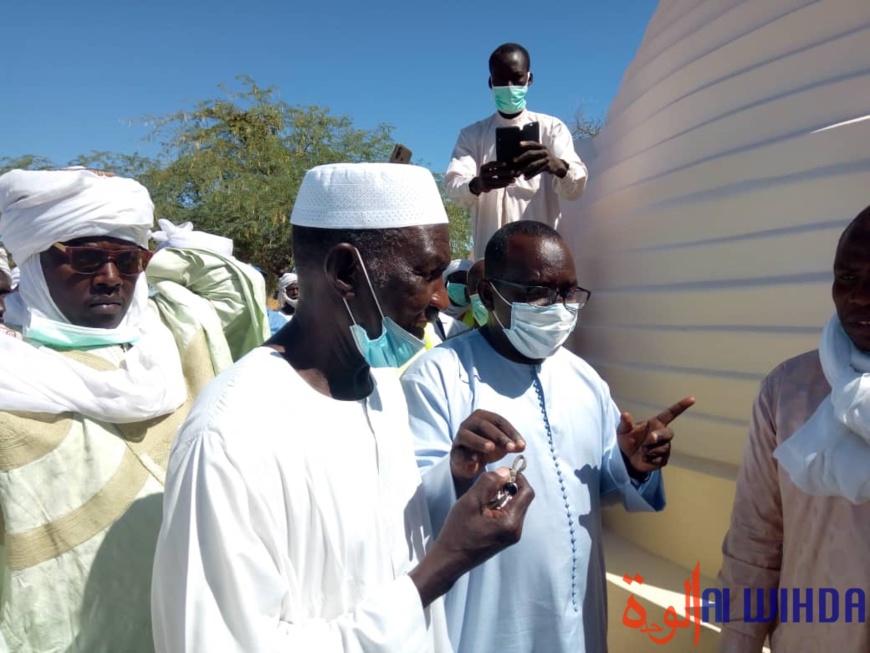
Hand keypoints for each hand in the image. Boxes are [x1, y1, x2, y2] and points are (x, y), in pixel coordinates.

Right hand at [410, 467, 534, 605]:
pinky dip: (497, 508)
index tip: (501, 473)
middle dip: (506, 488)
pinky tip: (480, 513)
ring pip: (514, 507)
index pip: (527, 492)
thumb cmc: (457, 532)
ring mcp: (511, 537)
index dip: (518, 478)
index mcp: (511, 522)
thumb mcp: (470, 502)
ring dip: (500, 498)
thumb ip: (489, 483)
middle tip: (485, 489)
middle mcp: (516, 531)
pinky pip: (507, 516)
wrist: (448, 560)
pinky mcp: (504, 539)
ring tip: (480, 502)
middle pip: (521, 499)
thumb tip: (505, 471)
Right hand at [450, 409, 524, 488]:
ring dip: (480, 441)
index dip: (511, 432)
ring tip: (491, 448)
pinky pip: (460, 452)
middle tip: (511, 447)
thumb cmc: (486, 448)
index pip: (499, 420)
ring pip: (468, 435)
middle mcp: (469, 423)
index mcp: (482, 417)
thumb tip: (521, 446)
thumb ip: (511, 444)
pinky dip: (468, 455)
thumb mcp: (501, 445)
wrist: (468, 462)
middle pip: (484, 425)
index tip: (521, 444)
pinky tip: (476, 460)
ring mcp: (459, 436)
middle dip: (499, 436)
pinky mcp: (454, 451)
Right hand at [472, 161, 515, 193]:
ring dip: (506, 180)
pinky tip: (509, 184)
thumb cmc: (487, 174)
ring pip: (496, 180)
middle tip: (513, 171)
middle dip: (505, 172)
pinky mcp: (486, 187)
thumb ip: (496, 166)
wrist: (479, 184)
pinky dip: (503, 185)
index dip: (498, 164)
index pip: (491, 164)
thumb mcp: (488, 169)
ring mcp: (484, 181)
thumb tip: (510, 163)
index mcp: (483, 167)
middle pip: (494, 172)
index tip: (506, 163)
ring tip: (514, 180)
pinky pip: (496, 186)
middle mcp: (482, 174)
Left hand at [512, 141, 567, 178]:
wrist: (558, 165)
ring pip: (533, 164)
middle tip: (513, 161)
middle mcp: (544, 152)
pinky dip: (531, 175)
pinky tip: (525, 178)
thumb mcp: (541, 152)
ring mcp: (546, 159)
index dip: (526, 143)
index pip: (533, 144)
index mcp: (541, 147)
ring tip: (517, 173)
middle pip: (531, 153)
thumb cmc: (544, 158)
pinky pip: (537, 171)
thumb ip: (532, 152)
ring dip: (524, 169)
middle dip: (521, 157)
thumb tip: (517, 156)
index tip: (519, 144)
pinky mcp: (548, 167)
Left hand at [617, 397, 695, 478]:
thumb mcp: (623, 431)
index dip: (681, 406)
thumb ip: (625, 423)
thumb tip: (624, 414)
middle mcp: (662, 434)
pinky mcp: (664, 459)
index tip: (692, 399)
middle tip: (648, 440)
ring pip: (663, 447)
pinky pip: (660, 458)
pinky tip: (644, 458)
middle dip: (659, 436)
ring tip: (641, 451)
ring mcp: (665, 447)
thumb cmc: (627, 441)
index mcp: (655, 423)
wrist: (626, 459)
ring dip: (650, 450)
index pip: (670, 414)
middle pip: (669, 433)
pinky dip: (650, 459)